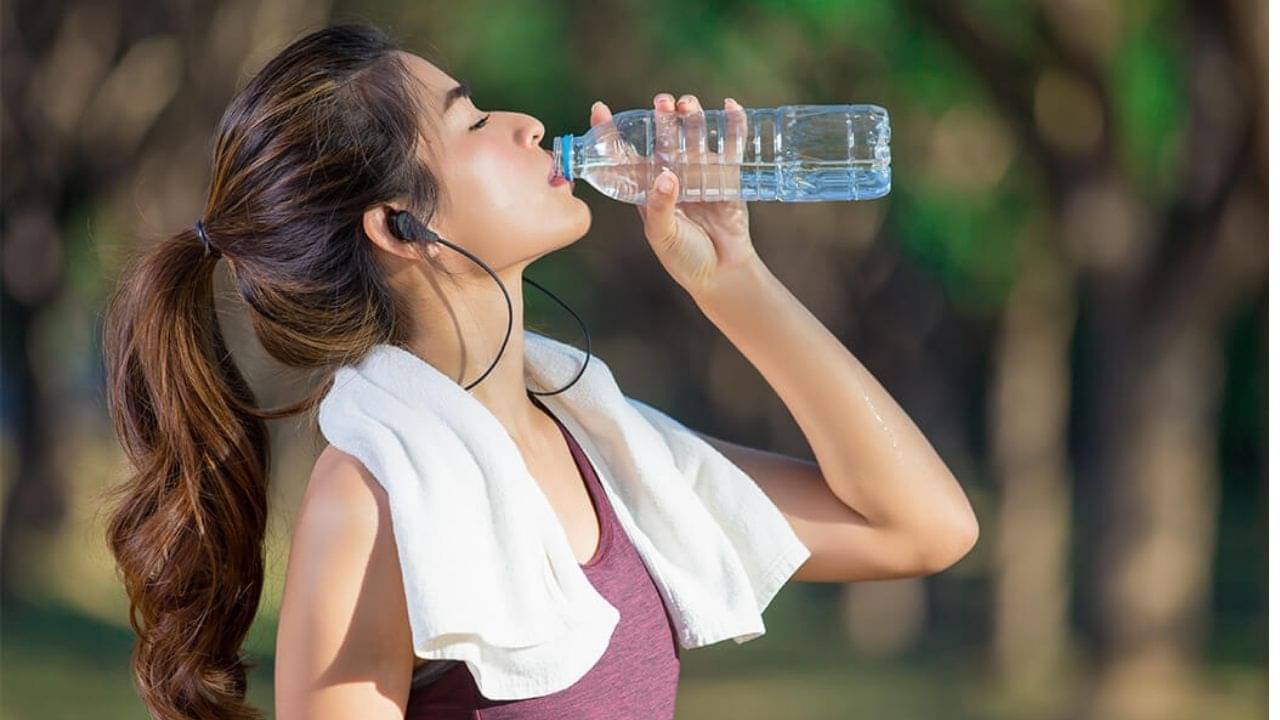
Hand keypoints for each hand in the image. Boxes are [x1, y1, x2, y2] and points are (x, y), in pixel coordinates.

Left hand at [589, 93, 758, 299]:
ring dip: (691, 116)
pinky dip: (732, 126)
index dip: (610, 133)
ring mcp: (700, 172)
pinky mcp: (727, 176)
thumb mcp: (663, 236)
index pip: (624, 155)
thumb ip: (660, 208)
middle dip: (662, 117)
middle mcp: (671, 174)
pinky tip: (731, 107)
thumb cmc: (684, 258)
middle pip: (664, 137)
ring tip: (687, 104)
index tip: (600, 110)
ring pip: (694, 135)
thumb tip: (666, 176)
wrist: (720, 274)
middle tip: (662, 103)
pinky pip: (730, 146)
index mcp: (647, 187)